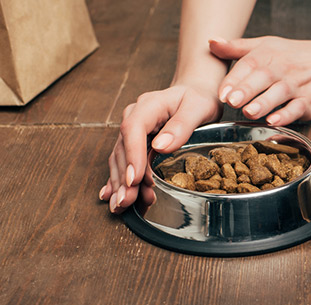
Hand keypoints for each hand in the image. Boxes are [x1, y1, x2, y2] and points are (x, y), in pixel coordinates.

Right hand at [100, 84, 222, 213]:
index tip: (134, 179)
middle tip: (126, 201)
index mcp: (149, 105)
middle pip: (122, 148)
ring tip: (122, 205)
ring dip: (120, 183)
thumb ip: (182, 125)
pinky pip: (122, 161)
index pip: (133, 129)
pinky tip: (110, 196)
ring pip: (119, 158)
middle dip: (123, 177)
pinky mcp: (134, 143)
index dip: (132, 155)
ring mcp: (132, 131)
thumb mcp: (199, 107)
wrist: (195, 93)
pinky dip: (118, 180)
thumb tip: (161, 146)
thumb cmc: (199, 99)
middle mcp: (135, 117)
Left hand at [209, 36, 310, 125]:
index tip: (222, 92)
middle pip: (263, 78)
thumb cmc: (293, 56)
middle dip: (247, 90)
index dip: (235, 79)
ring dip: (264, 103)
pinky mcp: (309, 101)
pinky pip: (298, 108)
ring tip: (249, 112)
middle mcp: (282, 69)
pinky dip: (286, 115)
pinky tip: (274, 121)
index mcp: (267, 55)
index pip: (249, 65)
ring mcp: (296, 85)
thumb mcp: (265, 46)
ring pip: (279, 94)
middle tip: (232, 101)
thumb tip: (211, 43)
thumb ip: (236, 48)